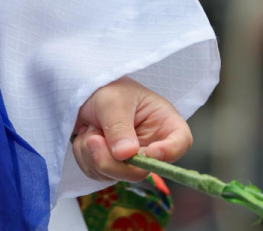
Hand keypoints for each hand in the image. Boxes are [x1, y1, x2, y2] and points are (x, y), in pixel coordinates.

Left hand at [71, 77, 192, 183]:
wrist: (82, 90)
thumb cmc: (105, 87)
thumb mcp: (112, 101)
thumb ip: (118, 127)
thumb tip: (125, 155)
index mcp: (162, 121)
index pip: (181, 141)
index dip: (169, 152)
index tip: (149, 152)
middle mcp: (150, 144)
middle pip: (142, 170)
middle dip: (113, 161)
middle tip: (93, 140)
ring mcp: (131, 158)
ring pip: (116, 175)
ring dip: (94, 155)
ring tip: (90, 130)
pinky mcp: (113, 166)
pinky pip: (99, 175)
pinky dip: (86, 157)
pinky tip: (86, 137)